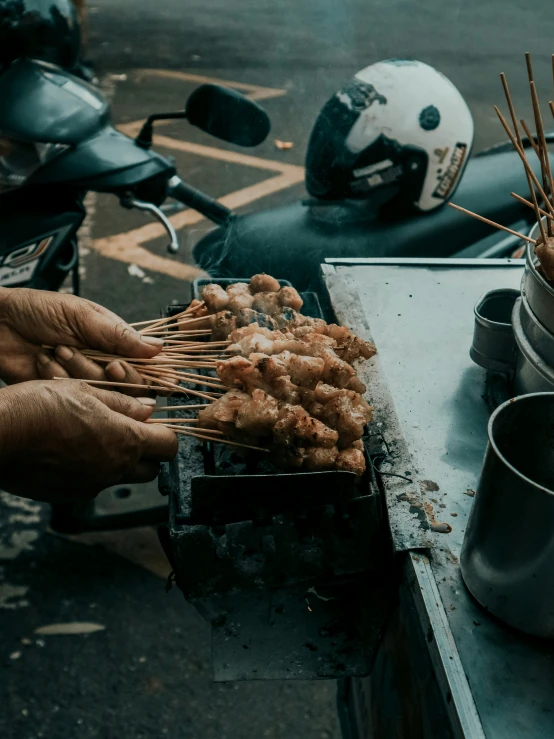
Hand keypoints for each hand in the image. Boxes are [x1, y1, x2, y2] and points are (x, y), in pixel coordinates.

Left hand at [0, 288, 161, 392]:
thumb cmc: (36, 310)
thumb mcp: (81, 315)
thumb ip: (119, 334)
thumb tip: (158, 347)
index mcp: (113, 340)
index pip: (144, 363)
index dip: (147, 372)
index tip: (138, 372)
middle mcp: (101, 362)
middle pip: (127, 385)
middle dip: (112, 374)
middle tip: (104, 364)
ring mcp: (82, 379)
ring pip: (101, 393)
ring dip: (80, 372)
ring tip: (59, 350)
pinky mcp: (63, 394)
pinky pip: (74, 399)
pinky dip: (59, 380)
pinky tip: (44, 362)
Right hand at [0, 380, 176, 501]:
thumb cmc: (40, 407)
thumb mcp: (86, 392)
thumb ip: (123, 404)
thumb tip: (148, 409)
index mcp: (125, 442)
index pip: (169, 446)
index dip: (165, 434)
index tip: (154, 425)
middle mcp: (114, 470)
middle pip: (150, 469)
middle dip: (146, 453)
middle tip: (128, 431)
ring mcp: (92, 486)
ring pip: (121, 478)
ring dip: (119, 462)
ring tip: (95, 438)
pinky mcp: (70, 495)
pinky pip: (93, 484)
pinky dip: (92, 470)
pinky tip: (71, 450)